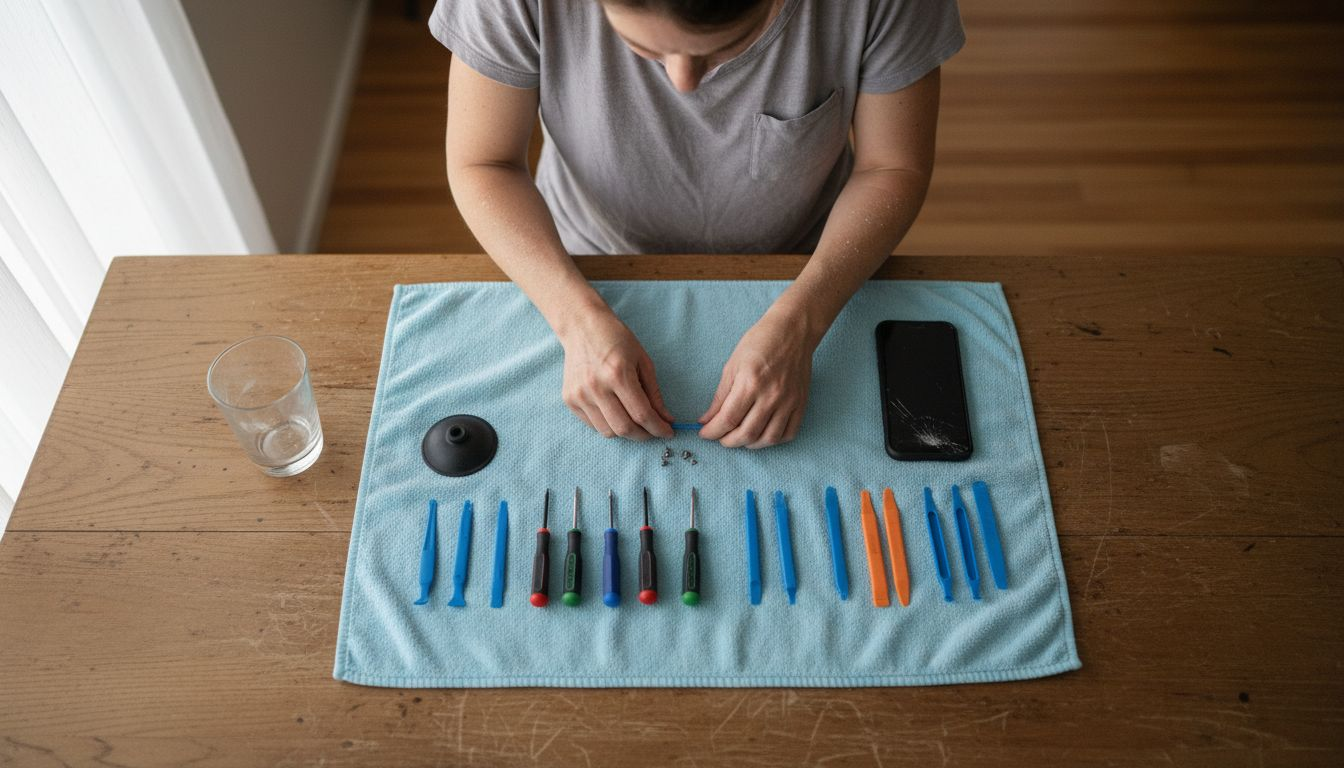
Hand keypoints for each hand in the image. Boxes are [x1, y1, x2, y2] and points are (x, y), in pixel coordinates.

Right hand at [559, 309, 673, 439]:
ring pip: (608, 432)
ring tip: (635, 421)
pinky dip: (608, 425)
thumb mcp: (643, 361)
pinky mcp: (569, 400)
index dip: (658, 428)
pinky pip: (593, 425)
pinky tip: (616, 413)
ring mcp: (580, 395)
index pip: (642, 414)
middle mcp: (596, 387)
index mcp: (618, 374)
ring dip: (626, 432)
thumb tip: (666, 419)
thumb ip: (654, 393)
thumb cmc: (616, 339)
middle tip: (653, 431)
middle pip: (624, 428)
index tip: (668, 432)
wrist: (581, 327)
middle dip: (644, 435)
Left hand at [698, 312, 813, 447]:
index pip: (727, 420)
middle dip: (728, 441)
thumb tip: (707, 420)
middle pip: (747, 434)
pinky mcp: (801, 404)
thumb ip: (720, 397)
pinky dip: (773, 440)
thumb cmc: (760, 343)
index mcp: (750, 384)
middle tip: (720, 438)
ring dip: (749, 444)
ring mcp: (789, 402)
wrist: (792, 331)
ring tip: (739, 438)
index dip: (712, 432)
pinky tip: (762, 435)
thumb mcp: (732, 365)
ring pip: (767, 439)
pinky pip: (788, 433)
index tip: (704, 433)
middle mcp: (771, 396)